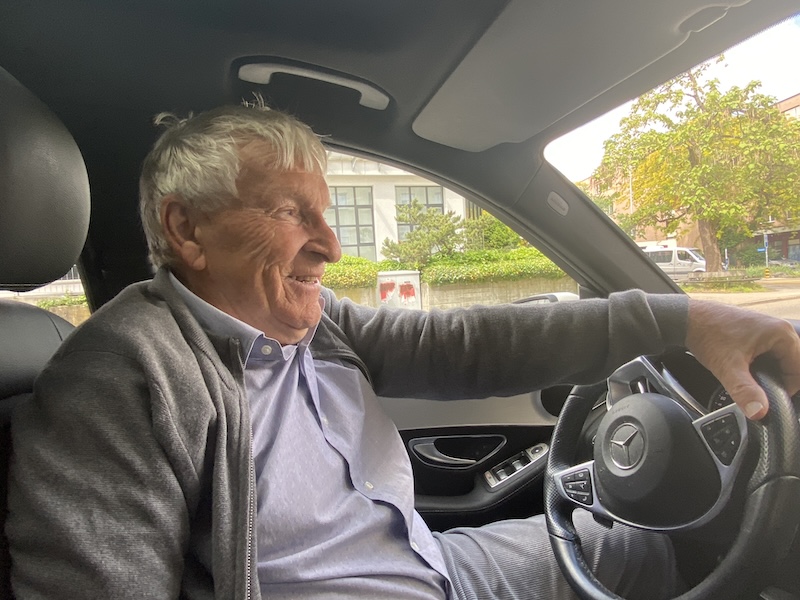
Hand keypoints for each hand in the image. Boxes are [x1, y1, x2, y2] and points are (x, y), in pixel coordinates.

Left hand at [685, 299, 799, 419]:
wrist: (685, 318)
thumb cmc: (707, 335)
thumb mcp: (727, 368)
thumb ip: (745, 391)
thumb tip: (760, 412)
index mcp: (782, 334)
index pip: (798, 371)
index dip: (785, 389)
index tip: (766, 399)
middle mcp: (779, 328)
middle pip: (790, 366)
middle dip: (775, 381)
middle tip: (754, 389)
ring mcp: (767, 328)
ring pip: (777, 361)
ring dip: (765, 373)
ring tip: (745, 377)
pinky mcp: (755, 331)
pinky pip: (766, 354)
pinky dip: (758, 365)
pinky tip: (741, 368)